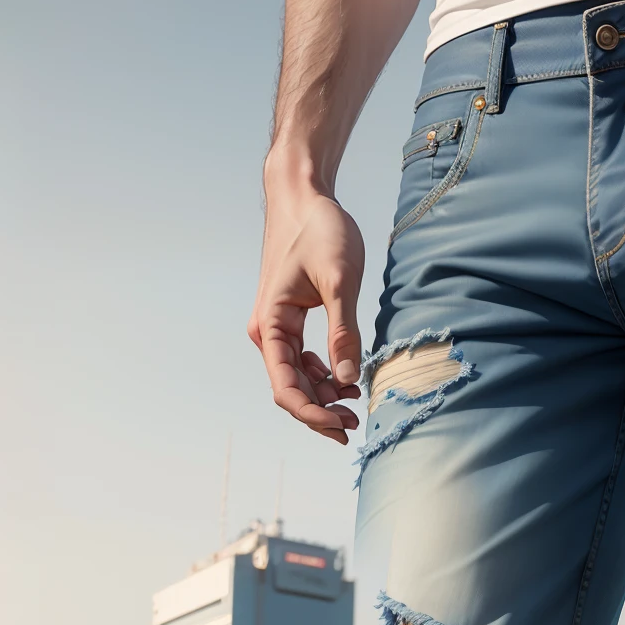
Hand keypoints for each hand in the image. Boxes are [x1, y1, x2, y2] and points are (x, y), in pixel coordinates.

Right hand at [247, 185, 364, 443]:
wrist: (303, 197)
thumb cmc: (320, 231)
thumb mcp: (340, 281)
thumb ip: (344, 332)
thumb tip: (349, 380)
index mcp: (272, 326)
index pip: (286, 388)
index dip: (312, 414)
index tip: (343, 427)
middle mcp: (270, 332)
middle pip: (290, 389)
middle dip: (320, 412)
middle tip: (355, 426)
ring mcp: (280, 328)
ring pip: (298, 377)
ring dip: (323, 396)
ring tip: (355, 404)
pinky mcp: (292, 321)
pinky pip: (304, 360)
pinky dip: (324, 375)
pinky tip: (347, 380)